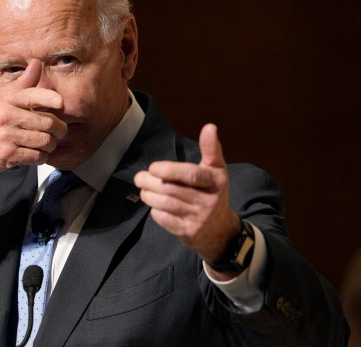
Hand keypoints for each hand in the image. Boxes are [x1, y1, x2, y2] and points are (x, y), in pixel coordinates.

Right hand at [0, 59, 67, 192]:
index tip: (60, 103)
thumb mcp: (3, 97)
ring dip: (51, 144)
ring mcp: (6, 136)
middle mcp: (6, 116)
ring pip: (44, 141)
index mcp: (7, 99)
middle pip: (46, 121)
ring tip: (48, 143)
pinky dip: (42, 157)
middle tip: (59, 131)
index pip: (31, 95)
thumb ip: (24, 82)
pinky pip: (37, 156)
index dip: (49, 98)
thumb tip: (37, 62)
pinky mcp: (8, 155)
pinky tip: (37, 153)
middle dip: (59, 128)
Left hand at [133, 124, 240, 266]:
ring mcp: (199, 218)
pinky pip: (164, 219)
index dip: (170, 170)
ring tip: (144, 189)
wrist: (221, 231)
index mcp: (217, 181)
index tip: (153, 167)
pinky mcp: (188, 232)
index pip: (192, 174)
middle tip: (140, 177)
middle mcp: (209, 200)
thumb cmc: (212, 193)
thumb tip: (209, 127)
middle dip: (150, 182)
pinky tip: (154, 205)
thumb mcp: (216, 171)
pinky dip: (155, 211)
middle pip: (172, 189)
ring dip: (149, 195)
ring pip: (166, 203)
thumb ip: (211, 150)